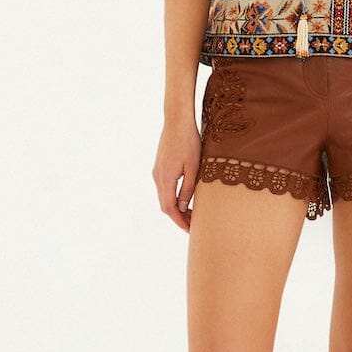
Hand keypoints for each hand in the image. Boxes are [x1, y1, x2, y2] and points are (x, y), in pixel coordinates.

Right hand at [153, 115, 202, 231]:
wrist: (176, 120)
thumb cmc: (189, 142)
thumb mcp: (193, 167)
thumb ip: (188, 188)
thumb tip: (183, 207)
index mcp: (166, 178)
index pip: (170, 208)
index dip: (180, 222)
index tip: (191, 230)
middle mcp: (158, 177)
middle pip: (165, 205)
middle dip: (179, 218)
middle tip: (194, 226)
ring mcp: (157, 171)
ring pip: (164, 197)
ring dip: (176, 208)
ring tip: (192, 214)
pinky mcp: (159, 167)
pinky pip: (165, 188)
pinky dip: (173, 198)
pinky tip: (185, 198)